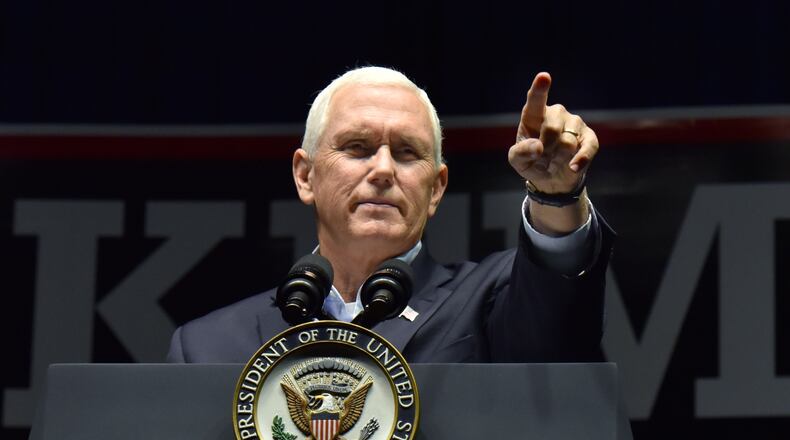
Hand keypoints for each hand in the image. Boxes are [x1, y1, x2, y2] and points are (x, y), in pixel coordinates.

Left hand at [508, 72, 598, 193]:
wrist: (552, 178)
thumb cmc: (532, 162)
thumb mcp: (518, 161)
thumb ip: (521, 153)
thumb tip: (537, 147)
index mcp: (533, 115)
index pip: (536, 100)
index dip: (540, 88)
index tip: (544, 76)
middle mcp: (555, 113)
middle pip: (552, 130)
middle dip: (545, 151)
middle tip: (542, 160)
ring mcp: (574, 123)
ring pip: (568, 142)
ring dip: (558, 159)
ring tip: (553, 162)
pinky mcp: (589, 137)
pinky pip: (587, 148)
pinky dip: (579, 161)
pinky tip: (572, 167)